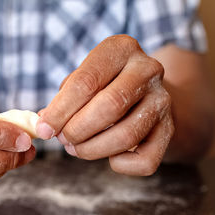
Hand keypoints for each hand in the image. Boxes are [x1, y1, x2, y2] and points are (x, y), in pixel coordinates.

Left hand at [37, 35, 173, 175]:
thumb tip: (44, 123)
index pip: (86, 82)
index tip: (44, 129)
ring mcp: (163, 100)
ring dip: (93, 149)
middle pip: (110, 106)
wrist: (146, 92)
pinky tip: (109, 157)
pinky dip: (121, 165)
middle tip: (62, 139)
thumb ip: (62, 98)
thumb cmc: (105, 84)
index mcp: (121, 49)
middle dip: (77, 130)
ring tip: (76, 148)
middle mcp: (148, 69)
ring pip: (126, 135)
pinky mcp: (170, 129)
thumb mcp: (83, 78)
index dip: (60, 111)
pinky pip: (145, 159)